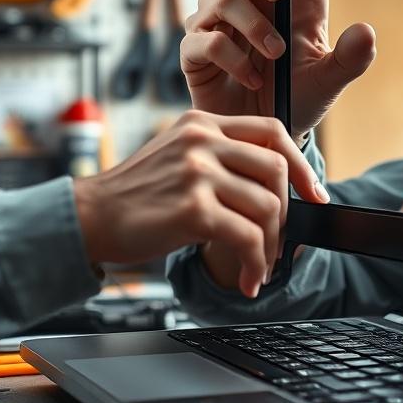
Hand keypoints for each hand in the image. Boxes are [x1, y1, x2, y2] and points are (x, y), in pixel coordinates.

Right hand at [72, 111, 328, 297]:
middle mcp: (202, 140)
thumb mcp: (177, 157)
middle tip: (278, 242)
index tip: (315, 193)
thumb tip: (272, 188)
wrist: (88, 217)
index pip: (272, 130)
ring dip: (270, 247)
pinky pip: (247, 237)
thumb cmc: (134, 196)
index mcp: (202, 123)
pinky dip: (255, 263)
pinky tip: (247, 279)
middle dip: (287, 213)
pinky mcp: (194, 208)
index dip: (301, 163)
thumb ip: (218, 158)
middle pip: (276, 170)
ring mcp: (198, 171)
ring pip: (267, 207)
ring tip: (259, 266)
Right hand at [180, 0, 376, 141]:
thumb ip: (351, 58)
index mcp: (287, 0)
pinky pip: (202, 39)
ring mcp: (218, 25)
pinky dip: (231, 58)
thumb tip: (366, 32)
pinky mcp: (196, 53)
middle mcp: (250, 4)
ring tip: (276, 54)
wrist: (266, 137)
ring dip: (252, 24)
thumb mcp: (330, 81)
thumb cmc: (298, 99)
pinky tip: (253, 79)